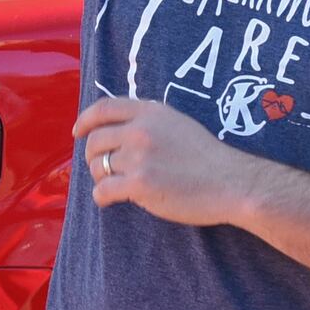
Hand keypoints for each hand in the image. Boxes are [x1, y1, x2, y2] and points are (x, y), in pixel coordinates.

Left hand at [73, 94, 270, 227]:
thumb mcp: (179, 125)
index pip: (104, 108)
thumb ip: (150, 122)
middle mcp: (141, 130)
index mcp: (151, 112)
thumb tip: (118, 131)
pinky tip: (110, 200)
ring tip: (115, 186)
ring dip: (101, 179)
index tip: (77, 132)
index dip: (85, 120)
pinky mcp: (139, 184)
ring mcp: (139, 157)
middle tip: (102, 169)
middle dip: (92, 157)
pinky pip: (103, 190)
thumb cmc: (209, 159)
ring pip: (98, 167)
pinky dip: (102, 197)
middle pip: (96, 141)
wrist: (231, 183)